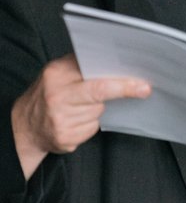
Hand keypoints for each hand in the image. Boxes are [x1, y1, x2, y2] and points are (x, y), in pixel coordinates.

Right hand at [11, 54, 150, 179]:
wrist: (25, 125)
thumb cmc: (50, 94)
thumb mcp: (60, 73)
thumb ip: (84, 67)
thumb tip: (121, 63)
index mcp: (57, 74)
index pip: (96, 77)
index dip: (122, 80)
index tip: (142, 82)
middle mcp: (56, 96)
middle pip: (100, 94)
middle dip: (124, 90)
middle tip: (144, 89)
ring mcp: (60, 119)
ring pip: (98, 112)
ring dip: (98, 110)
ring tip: (81, 107)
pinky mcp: (64, 138)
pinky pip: (91, 129)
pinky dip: (90, 124)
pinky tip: (76, 121)